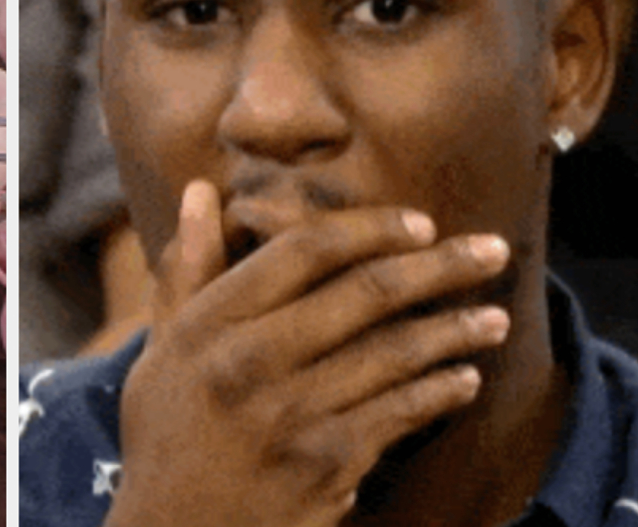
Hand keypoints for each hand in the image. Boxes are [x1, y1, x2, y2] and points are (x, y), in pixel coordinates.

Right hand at [105, 180, 510, 526]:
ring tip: (494, 318)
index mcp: (207, 323)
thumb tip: (199, 192)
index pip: (301, 251)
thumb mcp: (162, 347)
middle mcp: (249, 362)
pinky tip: (464, 379)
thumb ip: (186, 269)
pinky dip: (439, 392)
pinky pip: (399, 413)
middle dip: (438, 266)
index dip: (369, 228)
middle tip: (492, 251)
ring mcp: (291, 415)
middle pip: (364, 293)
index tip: (418, 222)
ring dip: (455, 331)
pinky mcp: (325, 464)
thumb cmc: (169, 432)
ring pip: (394, 353)